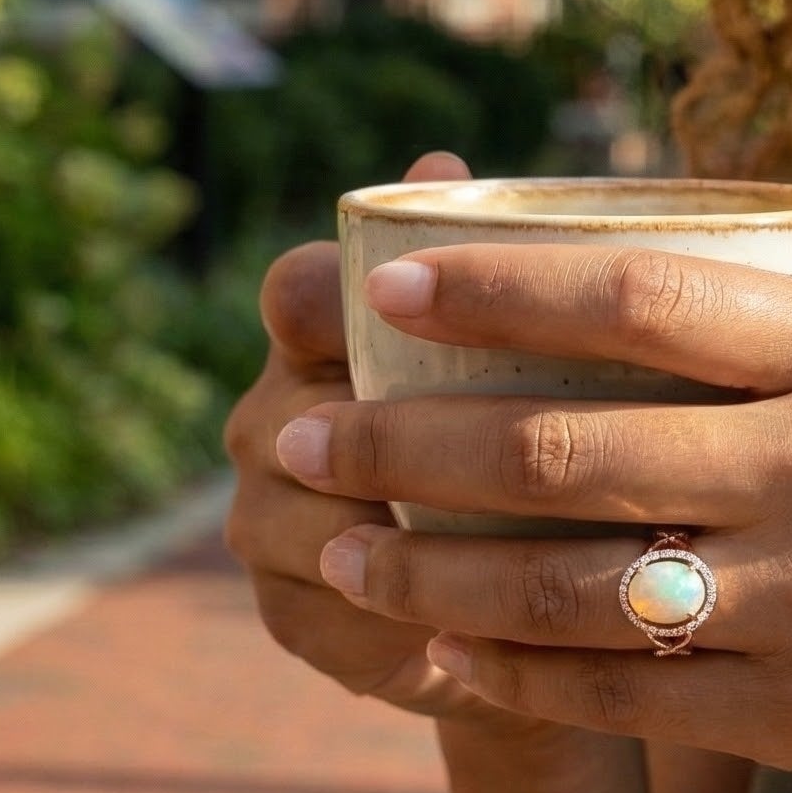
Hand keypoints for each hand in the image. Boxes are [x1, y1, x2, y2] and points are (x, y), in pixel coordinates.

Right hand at [222, 153, 565, 741]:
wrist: (519, 584)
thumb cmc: (524, 427)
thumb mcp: (524, 344)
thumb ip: (482, 260)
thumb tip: (439, 161)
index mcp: (319, 336)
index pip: (296, 293)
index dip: (341, 300)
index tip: (418, 310)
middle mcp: (273, 420)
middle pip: (292, 420)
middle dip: (381, 447)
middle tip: (495, 463)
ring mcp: (267, 521)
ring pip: (307, 528)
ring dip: (394, 546)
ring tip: (499, 558)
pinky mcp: (290, 613)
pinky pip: (327, 619)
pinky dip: (396, 626)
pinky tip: (471, 631)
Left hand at [280, 242, 791, 792]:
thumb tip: (680, 246)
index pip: (645, 295)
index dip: (497, 286)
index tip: (384, 288)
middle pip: (568, 442)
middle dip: (404, 440)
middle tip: (294, 432)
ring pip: (566, 583)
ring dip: (426, 573)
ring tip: (336, 555)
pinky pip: (621, 696)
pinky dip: (509, 678)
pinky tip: (434, 660)